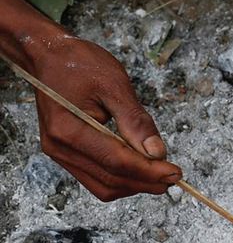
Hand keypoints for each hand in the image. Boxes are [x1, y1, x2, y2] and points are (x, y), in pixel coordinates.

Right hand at [28, 36, 181, 200]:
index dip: (149, 171)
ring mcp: (59, 153)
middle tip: (173, 177)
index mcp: (68, 129)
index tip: (175, 173)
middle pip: (110, 179)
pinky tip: (140, 170)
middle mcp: (59, 147)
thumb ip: (136, 121)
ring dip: (134, 184)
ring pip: (103, 186)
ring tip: (160, 175)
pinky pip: (95, 178)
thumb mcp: (115, 85)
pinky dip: (121, 179)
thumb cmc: (78, 64)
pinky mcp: (65, 154)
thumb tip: (157, 153)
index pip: (116, 162)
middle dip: (145, 181)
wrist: (48, 57)